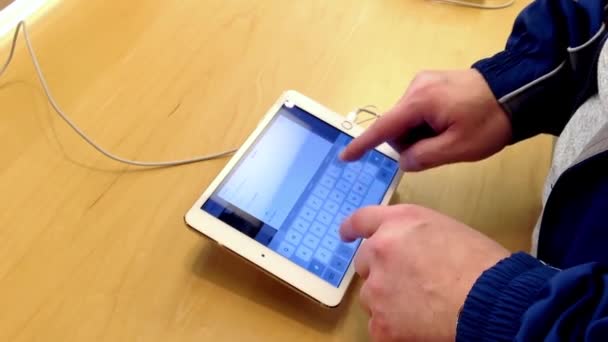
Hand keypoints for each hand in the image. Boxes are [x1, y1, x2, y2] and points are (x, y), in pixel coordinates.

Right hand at [340, 69, 511, 170]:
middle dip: (409, 143)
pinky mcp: (433, 83)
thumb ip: (424, 157)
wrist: (520, 91)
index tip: (345, 157)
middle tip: (439, 149)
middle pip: (396, 125)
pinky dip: (426, 124)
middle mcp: (416, 87)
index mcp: (419, 102)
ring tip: (449, 136)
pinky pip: (418, 110)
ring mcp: (424, 82)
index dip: (363, 145)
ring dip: (420, 134)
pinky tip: (448, 126)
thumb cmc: (489, 122)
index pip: (383, 127)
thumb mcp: (458, 148)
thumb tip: (404, 161)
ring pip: (408, 120)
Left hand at [340, 204, 509, 340]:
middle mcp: (380, 249)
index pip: (363, 220)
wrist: (491, 300)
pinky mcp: (381, 323)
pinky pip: (379, 325)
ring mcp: (377, 288)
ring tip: (422, 307)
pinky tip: (421, 327)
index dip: (352, 228)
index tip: (346, 234)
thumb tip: (409, 250)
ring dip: (388, 301)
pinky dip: (395, 328)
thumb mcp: (448, 230)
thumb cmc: (483, 265)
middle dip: (380, 271)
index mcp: (400, 222)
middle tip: (408, 283)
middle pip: (365, 262)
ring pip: (371, 296)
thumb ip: (417, 236)